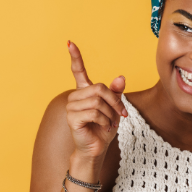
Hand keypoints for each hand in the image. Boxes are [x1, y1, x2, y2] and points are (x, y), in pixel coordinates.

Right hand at [65, 41, 126, 172]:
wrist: (96, 149)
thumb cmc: (103, 129)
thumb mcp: (114, 108)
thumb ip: (116, 92)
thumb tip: (121, 77)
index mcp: (84, 92)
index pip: (78, 71)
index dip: (75, 57)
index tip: (69, 43)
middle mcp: (75, 97)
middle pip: (99, 88)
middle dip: (114, 101)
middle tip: (121, 113)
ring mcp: (71, 107)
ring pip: (98, 101)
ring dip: (110, 113)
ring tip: (110, 122)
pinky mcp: (72, 118)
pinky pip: (94, 112)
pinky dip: (104, 120)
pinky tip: (104, 126)